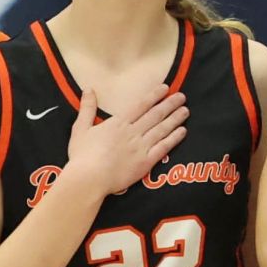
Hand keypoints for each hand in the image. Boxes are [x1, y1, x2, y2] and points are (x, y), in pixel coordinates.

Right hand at [62, 87, 186, 198]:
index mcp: (118, 123)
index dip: (154, 95)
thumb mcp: (80, 128)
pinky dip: (174, 138)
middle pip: (155, 115)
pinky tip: (182, 131)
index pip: (140, 105)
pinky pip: (164, 147)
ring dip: (175, 119)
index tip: (165, 88)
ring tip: (186, 110)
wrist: (89, 179)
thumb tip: (89, 89)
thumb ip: (87, 108)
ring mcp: (141, 147)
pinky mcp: (146, 162)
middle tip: (182, 96)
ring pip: (162, 129)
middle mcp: (133, 132)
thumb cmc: (82, 155)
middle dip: (170, 104)